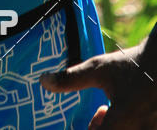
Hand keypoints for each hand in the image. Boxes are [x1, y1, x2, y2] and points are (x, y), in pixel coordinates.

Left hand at [40, 42, 156, 128]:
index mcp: (121, 120)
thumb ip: (71, 79)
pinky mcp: (154, 127)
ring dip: (112, 127)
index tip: (79, 124)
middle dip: (98, 129)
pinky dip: (125, 125)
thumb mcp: (99, 69)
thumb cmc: (132, 65)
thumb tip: (44, 81)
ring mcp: (150, 129)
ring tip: (107, 112)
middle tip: (96, 116)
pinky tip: (123, 112)